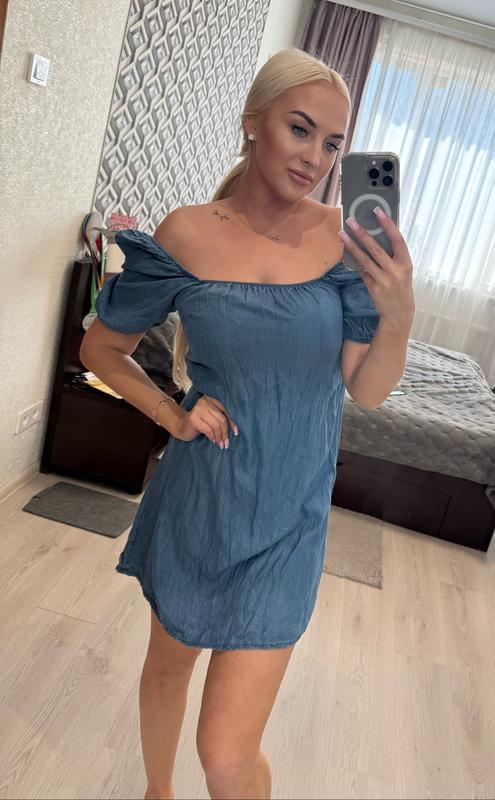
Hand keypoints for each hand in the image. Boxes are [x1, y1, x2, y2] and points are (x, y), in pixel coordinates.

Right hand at [175, 394, 238, 448]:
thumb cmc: (200, 423)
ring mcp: (198, 409)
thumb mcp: (212, 418)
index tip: (236, 432)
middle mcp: (205, 401)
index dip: (232, 422)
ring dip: (219, 437)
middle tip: (227, 443)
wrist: (181, 425)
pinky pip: (208, 430)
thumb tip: (236, 430)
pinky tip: (213, 441)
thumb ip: (221, 419)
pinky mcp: (193, 418)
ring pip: (215, 425)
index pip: (226, 410)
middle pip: (221, 419)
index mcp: (211, 399)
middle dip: (225, 433)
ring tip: (221, 444)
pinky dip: (212, 437)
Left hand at [338, 208, 414, 326]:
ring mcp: (384, 280)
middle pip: (376, 248)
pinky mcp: (374, 288)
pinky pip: (362, 271)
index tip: (377, 211)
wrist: (399, 309)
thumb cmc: (400, 283)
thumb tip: (374, 235)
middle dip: (362, 233)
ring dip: (352, 246)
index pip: (397, 239)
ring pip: (365, 259)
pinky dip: (356, 263)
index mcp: (406, 262)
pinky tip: (348, 253)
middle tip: (351, 221)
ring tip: (342, 234)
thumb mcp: (402, 268)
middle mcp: (396, 270)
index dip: (387, 224)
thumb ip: (392, 254)